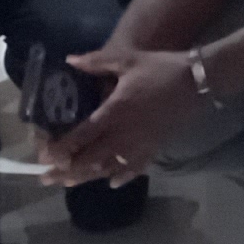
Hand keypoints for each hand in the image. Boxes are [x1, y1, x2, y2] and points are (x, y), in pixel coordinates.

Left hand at [44, 43, 197, 185]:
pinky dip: (122, 177)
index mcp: (115, 111)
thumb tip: (69, 60)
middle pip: (90, 159)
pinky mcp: (156, 147)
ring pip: (109, 168)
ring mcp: (141, 143)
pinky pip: (136, 167)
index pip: (82, 136)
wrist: (199, 80)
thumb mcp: (128, 59)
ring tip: (68, 184)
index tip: (44, 158)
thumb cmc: (161, 68)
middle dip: (66, 171)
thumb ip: (97, 61)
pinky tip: (111, 183)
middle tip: (46, 179)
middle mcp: (125, 133)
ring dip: (87, 178)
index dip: (61, 149)